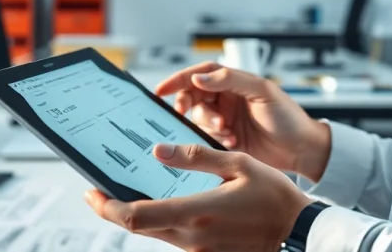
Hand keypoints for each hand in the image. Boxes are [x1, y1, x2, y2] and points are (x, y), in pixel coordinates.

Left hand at [85, 144, 311, 251]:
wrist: (300, 232)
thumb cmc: (274, 196)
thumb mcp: (238, 164)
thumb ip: (194, 157)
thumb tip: (157, 151)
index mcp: (195, 213)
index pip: (134, 216)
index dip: (106, 206)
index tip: (91, 191)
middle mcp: (192, 238)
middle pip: (137, 227)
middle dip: (113, 209)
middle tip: (98, 191)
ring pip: (154, 234)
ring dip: (137, 217)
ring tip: (127, 193)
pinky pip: (175, 241)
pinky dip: (161, 224)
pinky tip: (163, 207)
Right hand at [156, 62, 330, 181]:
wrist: (302, 149)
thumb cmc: (288, 116)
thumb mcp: (262, 91)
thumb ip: (230, 80)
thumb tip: (199, 78)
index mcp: (234, 82)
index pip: (200, 74)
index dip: (179, 79)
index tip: (162, 89)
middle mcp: (226, 99)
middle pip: (193, 95)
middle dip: (188, 103)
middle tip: (185, 112)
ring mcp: (225, 120)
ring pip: (199, 118)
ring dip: (207, 123)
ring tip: (225, 131)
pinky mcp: (226, 141)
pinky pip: (207, 138)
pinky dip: (214, 138)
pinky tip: (231, 141)